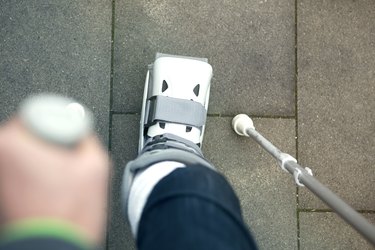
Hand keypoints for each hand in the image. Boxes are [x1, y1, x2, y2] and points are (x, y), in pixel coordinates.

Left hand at [0, 119, 109, 243]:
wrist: (55, 247)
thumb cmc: (67, 215)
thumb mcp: (96, 165)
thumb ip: (88, 138)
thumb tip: (82, 133)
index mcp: (14, 144)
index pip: (37, 113)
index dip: (61, 124)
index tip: (69, 138)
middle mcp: (0, 157)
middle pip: (30, 132)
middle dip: (50, 140)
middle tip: (67, 159)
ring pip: (26, 151)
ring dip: (44, 157)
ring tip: (60, 178)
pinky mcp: (2, 190)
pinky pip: (22, 169)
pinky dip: (37, 173)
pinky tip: (52, 189)